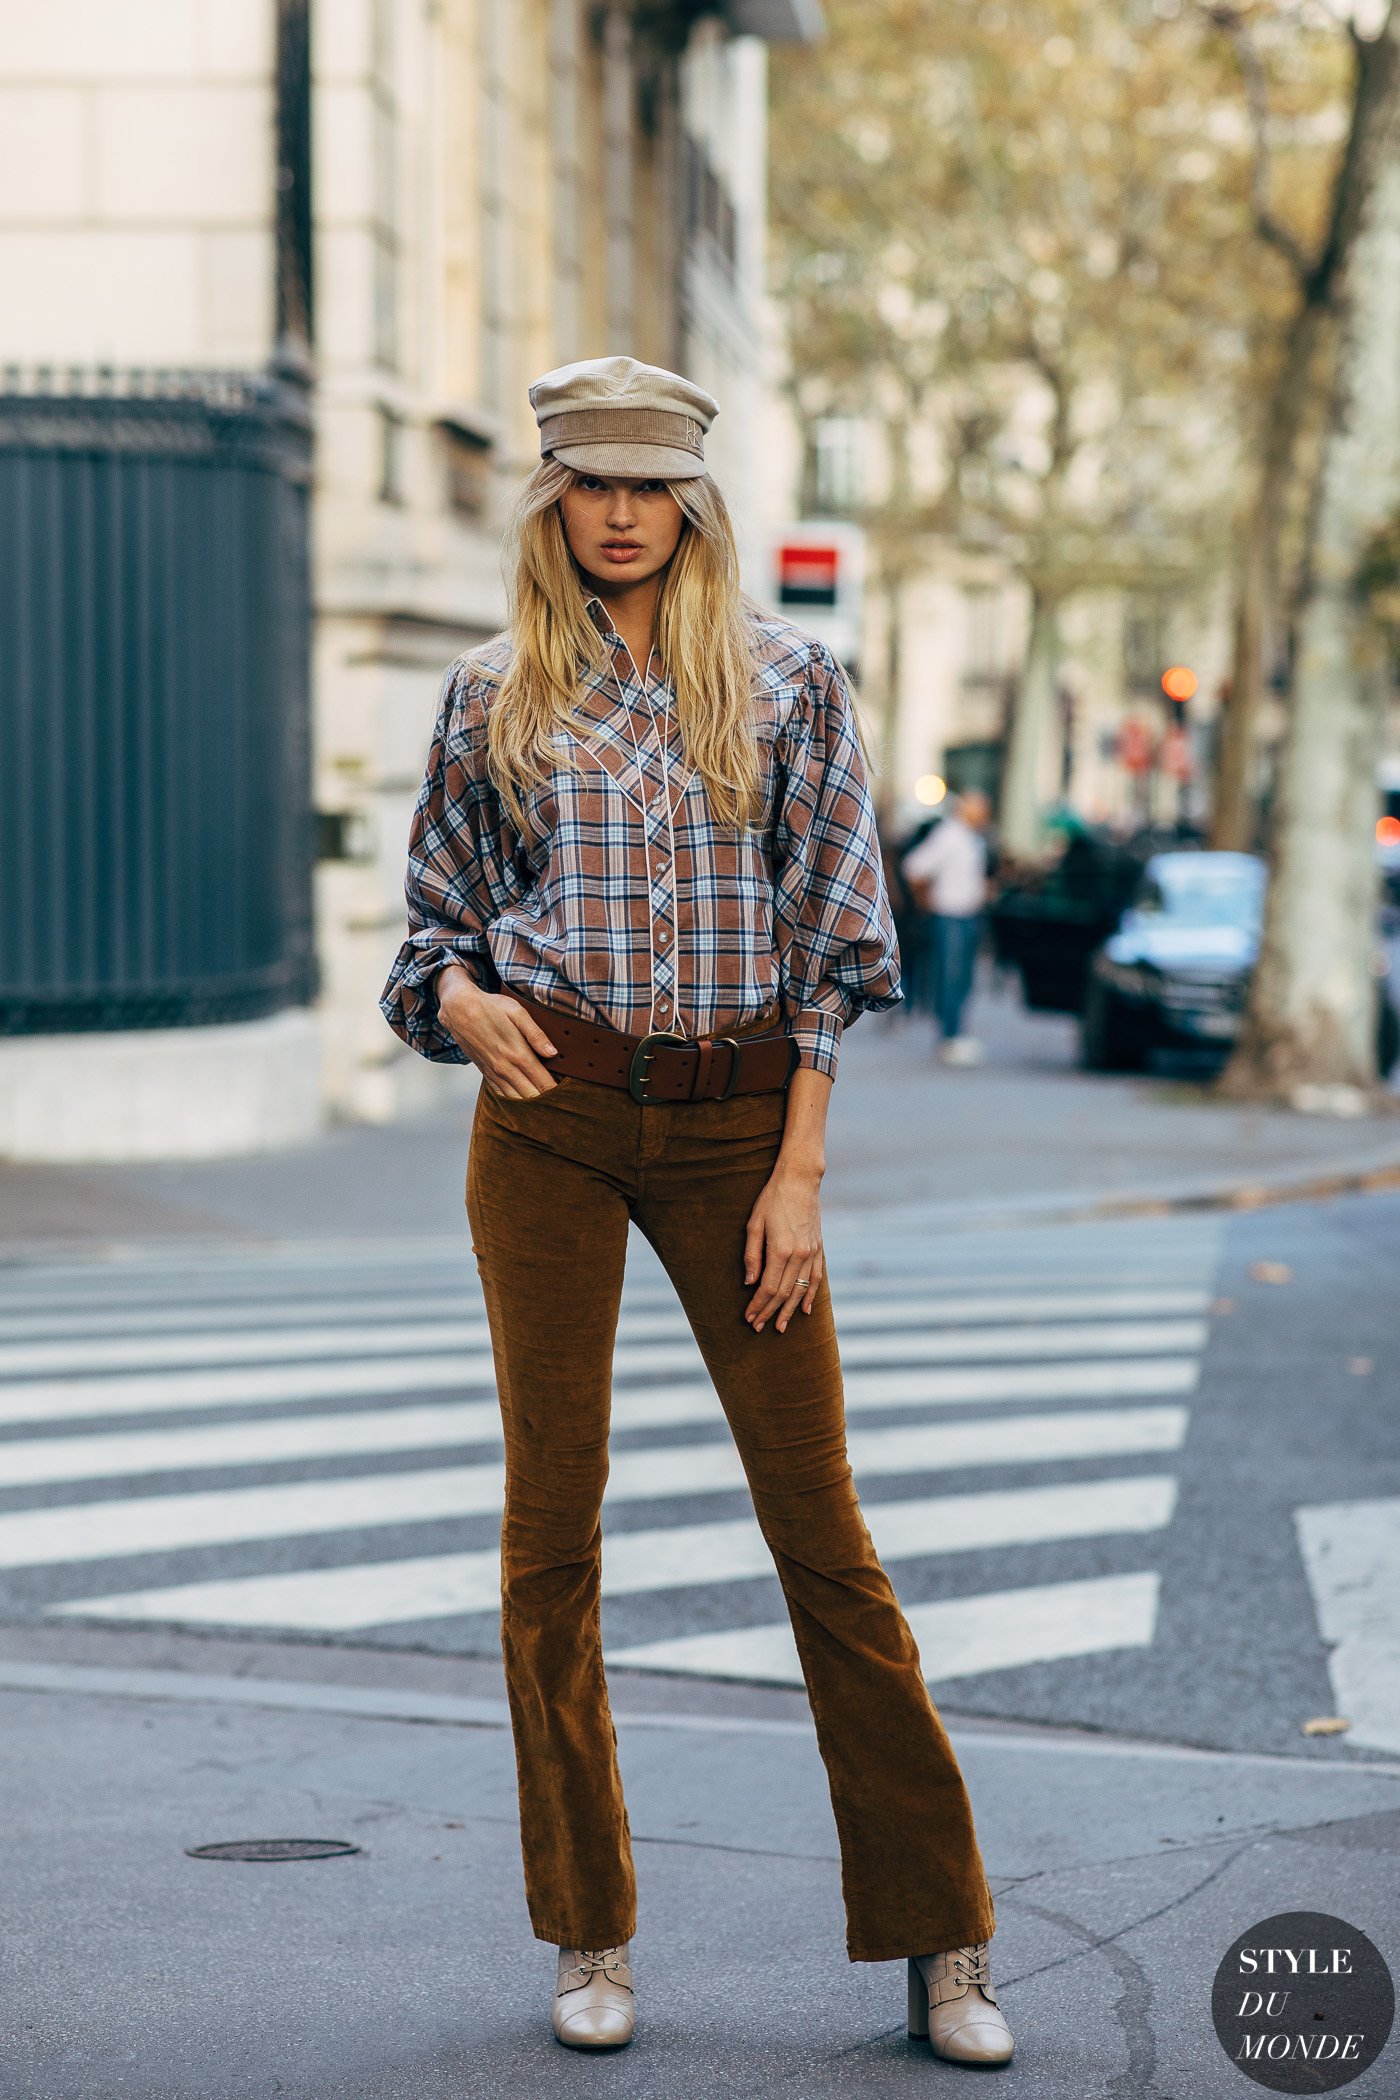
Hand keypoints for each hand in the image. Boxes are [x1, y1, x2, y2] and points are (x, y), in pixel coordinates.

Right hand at [437, 966, 560, 1096]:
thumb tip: (554, 1053)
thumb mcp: (517, 1012)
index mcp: (518, 1053)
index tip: (570, 1098)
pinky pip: (503, 1095)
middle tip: (562, 1107)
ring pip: (517, 1100)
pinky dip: (515, 1102)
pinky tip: (525, 1105)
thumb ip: (536, 1034)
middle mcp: (506, 1068)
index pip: (543, 1082)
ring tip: (547, 1111)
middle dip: (548, 1104)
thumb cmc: (492, 1007)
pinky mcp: (486, 1073)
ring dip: (532, 1106)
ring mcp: (495, 1073)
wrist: (459, 1010)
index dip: (557, 1093)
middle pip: (532, 1096)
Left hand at [743, 1160, 823, 1333]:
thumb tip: (749, 1283)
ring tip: (781, 1326)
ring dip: (789, 1310)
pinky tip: (804, 1309)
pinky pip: (815, 1278)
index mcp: (781, 1250)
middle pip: (784, 1293)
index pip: (768, 1287)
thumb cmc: (772, 1199)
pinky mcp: (818, 1248)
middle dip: (770, 1312)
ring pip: (801, 1290)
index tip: (749, 1317)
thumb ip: (752, 1255)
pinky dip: (810, 1295)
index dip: (758, 1305)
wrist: (800, 1179)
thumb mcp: (754, 1224)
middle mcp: (799, 1255)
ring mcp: (812, 1252)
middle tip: (758, 1327)